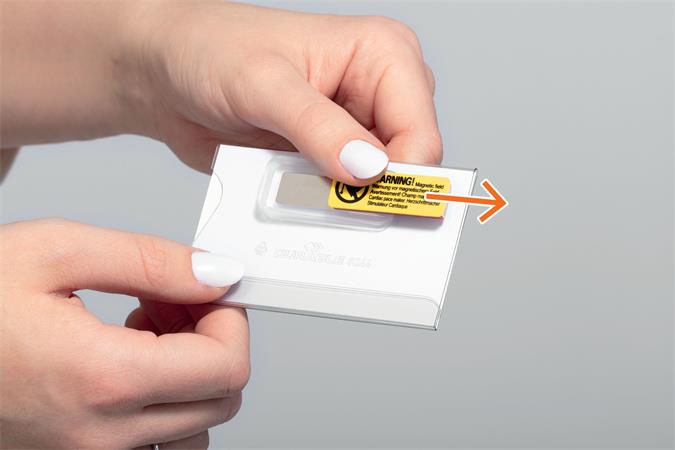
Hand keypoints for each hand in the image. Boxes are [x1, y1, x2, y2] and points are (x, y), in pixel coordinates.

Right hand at [0, 219, 247, 448]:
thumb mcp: (54, 252)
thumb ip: (150, 261)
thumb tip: (215, 272)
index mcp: (102, 379)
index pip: (228, 367)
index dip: (231, 320)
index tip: (208, 290)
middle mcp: (100, 434)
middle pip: (220, 398)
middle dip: (212, 340)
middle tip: (171, 301)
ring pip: (192, 426)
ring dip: (189, 374)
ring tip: (143, 331)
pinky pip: (153, 443)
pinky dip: (160, 403)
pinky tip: (123, 362)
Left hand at [121, 2, 441, 183]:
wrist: (167, 73)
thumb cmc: (210, 50)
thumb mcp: (264, 84)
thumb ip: (319, 128)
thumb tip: (369, 171)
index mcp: (383, 55)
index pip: (420, 132)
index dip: (400, 178)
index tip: (365, 209)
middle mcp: (378, 92)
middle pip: (407, 164)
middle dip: (375, 195)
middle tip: (331, 207)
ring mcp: (354, 128)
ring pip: (377, 187)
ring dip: (345, 204)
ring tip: (300, 196)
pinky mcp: (329, 156)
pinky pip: (343, 196)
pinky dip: (324, 208)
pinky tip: (296, 201)